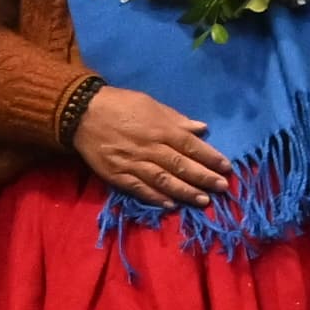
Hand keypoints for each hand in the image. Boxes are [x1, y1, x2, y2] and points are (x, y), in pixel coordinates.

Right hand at [72, 85, 234, 208]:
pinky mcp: (118, 175)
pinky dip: (156, 197)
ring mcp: (133, 163)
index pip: (190, 145)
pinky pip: (140, 188)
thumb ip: (176, 119)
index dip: (210, 157)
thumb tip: (202, 129)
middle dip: (204, 177)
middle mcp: (150, 147)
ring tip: (203, 201)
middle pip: (181, 165)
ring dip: (185, 192)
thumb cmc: (120, 105)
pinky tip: (171, 204)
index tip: (226, 167)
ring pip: (164, 180)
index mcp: (160, 128)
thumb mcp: (150, 105)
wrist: (83, 113)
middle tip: (223, 188)